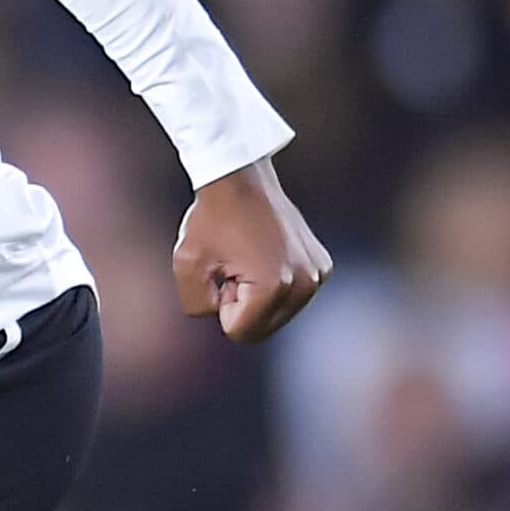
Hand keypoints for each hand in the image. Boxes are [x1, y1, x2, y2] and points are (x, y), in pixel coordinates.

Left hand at [174, 153, 331, 343]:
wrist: (239, 178)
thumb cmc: (211, 217)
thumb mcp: (187, 264)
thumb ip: (197, 305)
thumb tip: (223, 317)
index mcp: (274, 287)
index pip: (239, 332)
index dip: (220, 306)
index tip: (222, 271)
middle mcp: (305, 284)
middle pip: (262, 329)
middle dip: (241, 305)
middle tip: (232, 266)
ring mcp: (318, 275)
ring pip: (277, 315)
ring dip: (257, 296)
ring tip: (247, 258)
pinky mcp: (322, 266)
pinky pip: (291, 296)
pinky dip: (275, 284)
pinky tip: (263, 253)